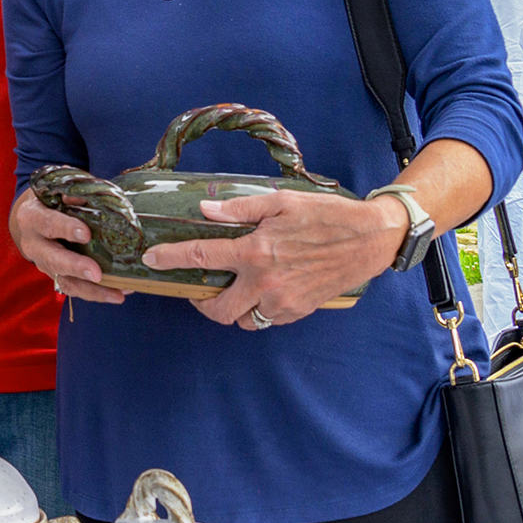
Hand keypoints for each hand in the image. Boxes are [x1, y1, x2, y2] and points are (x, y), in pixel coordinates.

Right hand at [9, 190, 129, 304]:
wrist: (32, 220)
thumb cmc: (50, 201)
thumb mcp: (56, 191)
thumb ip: (73, 194)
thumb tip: (91, 199)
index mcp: (32, 218)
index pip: (48, 223)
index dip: (66, 228)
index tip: (86, 234)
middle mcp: (34, 244)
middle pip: (53, 259)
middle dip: (76, 267)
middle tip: (96, 274)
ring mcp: (43, 264)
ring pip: (64, 281)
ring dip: (91, 290)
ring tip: (116, 293)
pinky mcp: (55, 276)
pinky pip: (73, 289)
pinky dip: (95, 294)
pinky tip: (117, 294)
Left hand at [141, 189, 405, 329]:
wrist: (372, 238)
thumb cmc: (327, 215)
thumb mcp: (281, 202)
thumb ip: (239, 210)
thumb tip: (206, 211)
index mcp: (256, 251)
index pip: (201, 257)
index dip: (169, 259)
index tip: (151, 260)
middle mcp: (265, 282)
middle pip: (217, 310)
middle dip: (202, 304)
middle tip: (201, 289)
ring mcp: (283, 301)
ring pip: (243, 321)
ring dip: (233, 310)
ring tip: (234, 291)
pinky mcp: (300, 311)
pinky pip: (268, 320)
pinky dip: (259, 311)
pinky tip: (262, 292)